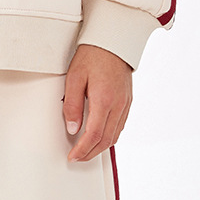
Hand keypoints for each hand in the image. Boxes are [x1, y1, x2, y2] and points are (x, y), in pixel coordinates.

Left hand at [63, 44, 132, 161]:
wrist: (113, 42)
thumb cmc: (93, 55)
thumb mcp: (74, 78)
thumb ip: (72, 105)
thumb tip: (72, 128)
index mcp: (104, 100)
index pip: (93, 135)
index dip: (82, 150)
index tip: (73, 156)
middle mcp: (118, 105)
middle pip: (105, 140)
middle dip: (90, 153)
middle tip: (77, 157)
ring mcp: (125, 104)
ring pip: (115, 136)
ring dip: (100, 147)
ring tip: (86, 150)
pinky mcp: (128, 101)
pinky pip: (120, 126)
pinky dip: (109, 137)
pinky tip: (100, 137)